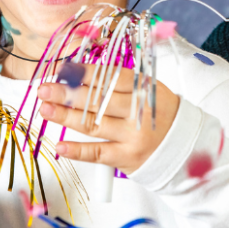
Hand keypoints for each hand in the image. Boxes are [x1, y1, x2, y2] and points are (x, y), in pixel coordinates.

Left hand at [36, 69, 179, 173]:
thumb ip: (119, 82)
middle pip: (97, 101)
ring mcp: (133, 136)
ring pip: (93, 125)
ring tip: (45, 109)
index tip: (63, 70)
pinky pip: (98, 154)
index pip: (110, 78)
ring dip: (66, 117)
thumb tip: (78, 74)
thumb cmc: (158, 113)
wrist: (184, 146)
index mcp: (144, 89)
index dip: (84, 73)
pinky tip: (60, 145)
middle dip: (67, 94)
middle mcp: (138, 112)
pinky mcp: (127, 158)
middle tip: (45, 89)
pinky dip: (77, 150)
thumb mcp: (148, 90)